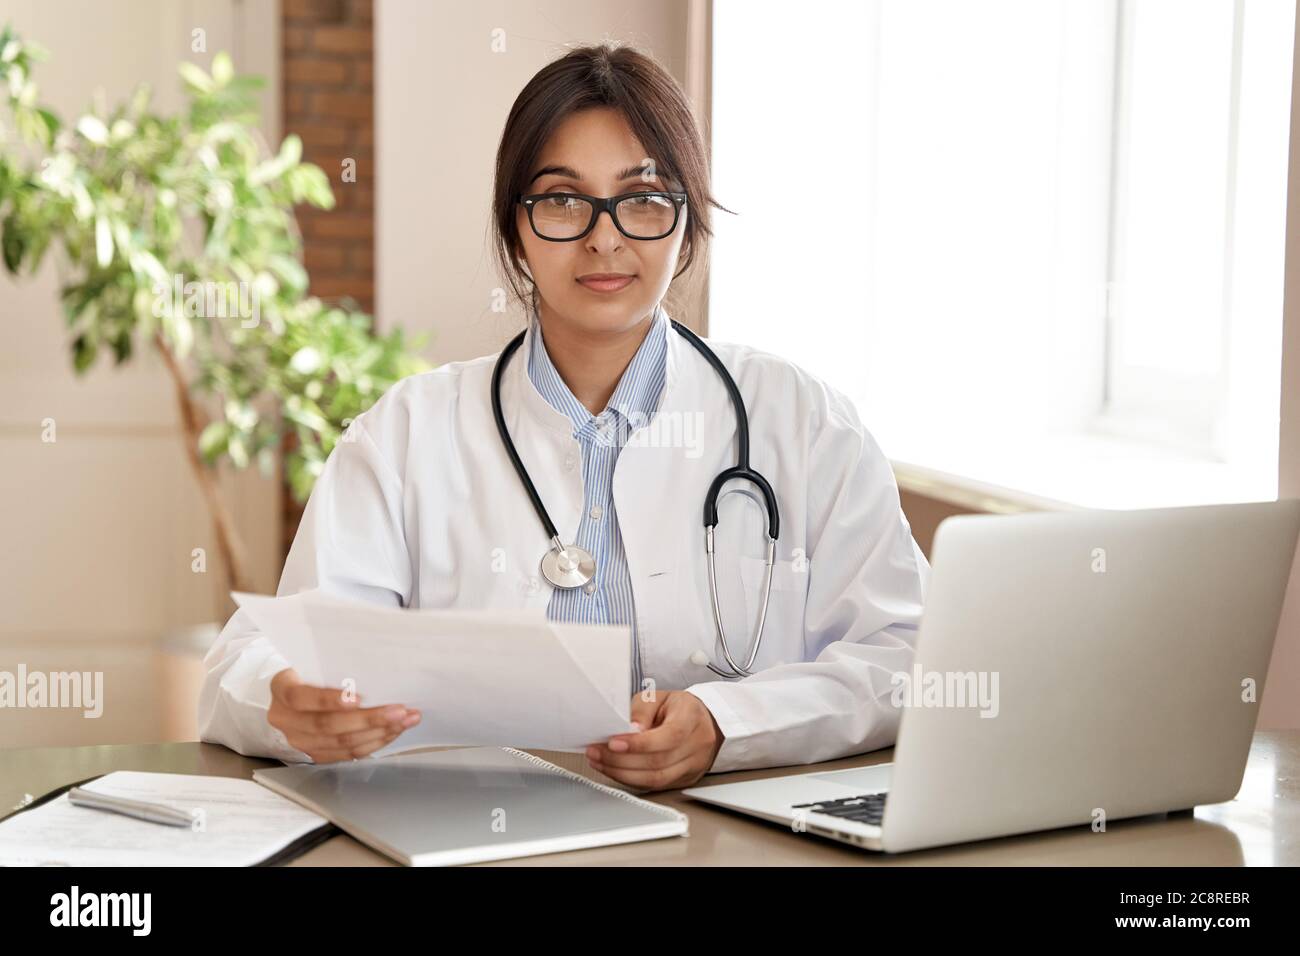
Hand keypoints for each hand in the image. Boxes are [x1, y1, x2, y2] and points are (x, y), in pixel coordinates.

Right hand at [268, 668, 420, 761]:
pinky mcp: (316, 754)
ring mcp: (301, 741)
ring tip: (404, 720)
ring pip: (342, 743)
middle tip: (399, 710)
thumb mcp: (308, 664)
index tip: (359, 697)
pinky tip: (392, 732)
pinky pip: (348, 754)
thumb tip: (374, 667)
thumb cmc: (305, 674)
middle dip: (369, 719)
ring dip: (379, 733)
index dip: (329, 700)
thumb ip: (331, 668)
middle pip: (328, 725)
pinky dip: (374, 743)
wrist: (286, 698)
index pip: (302, 698)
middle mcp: (287, 720)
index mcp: (283, 691)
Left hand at [585, 690, 724, 790]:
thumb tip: (627, 730)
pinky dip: (631, 779)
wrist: (704, 722)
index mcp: (692, 717)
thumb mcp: (659, 697)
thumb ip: (642, 710)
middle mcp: (697, 744)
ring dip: (622, 773)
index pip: (669, 736)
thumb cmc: (679, 708)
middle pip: (659, 761)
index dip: (639, 744)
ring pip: (656, 779)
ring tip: (600, 762)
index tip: (613, 743)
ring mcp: (694, 765)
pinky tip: (615, 770)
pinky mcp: (686, 779)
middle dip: (621, 760)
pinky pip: (656, 785)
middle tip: (596, 752)